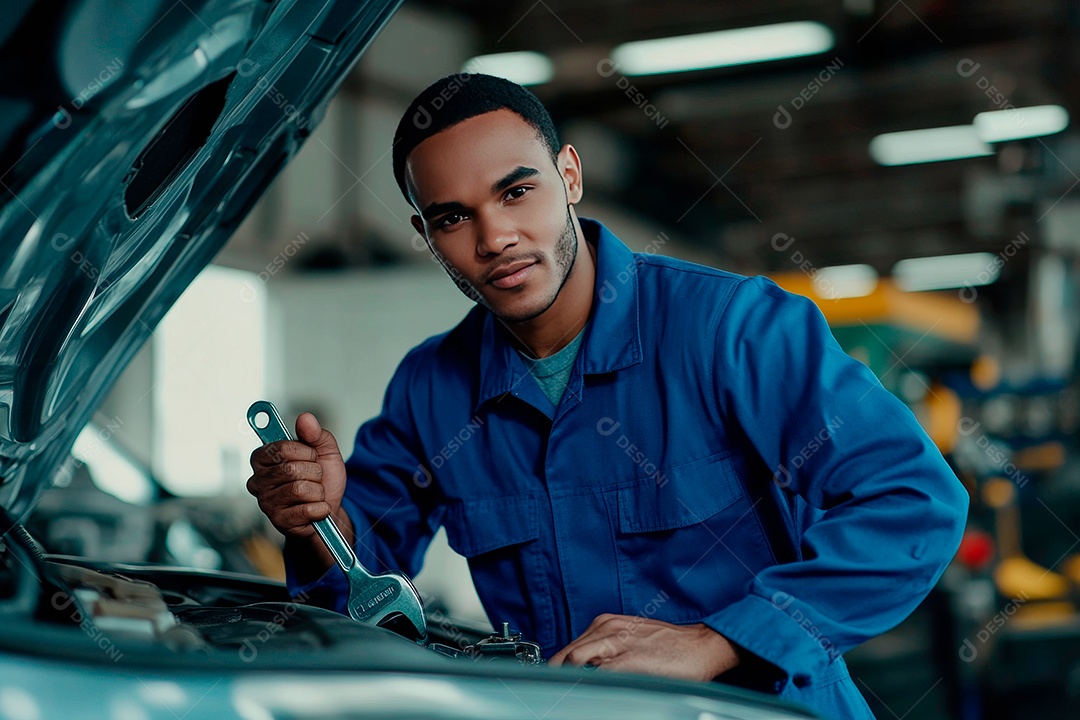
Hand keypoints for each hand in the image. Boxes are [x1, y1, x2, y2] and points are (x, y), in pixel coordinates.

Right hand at [246, 412, 348, 541]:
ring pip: (300, 489)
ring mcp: (266, 502)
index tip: (312, 457)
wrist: (331, 510)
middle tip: (315, 479)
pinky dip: (320, 508)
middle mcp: (257, 480)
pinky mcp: (278, 521)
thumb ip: (316, 434)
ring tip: (315, 494)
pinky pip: (306, 510)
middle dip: (315, 473)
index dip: (306, 452)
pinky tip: (317, 509)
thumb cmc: (323, 480)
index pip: (282, 448)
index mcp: (263, 458)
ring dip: (318, 491)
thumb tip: (305, 417)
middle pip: (292, 469)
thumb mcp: (326, 451)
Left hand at [548, 613, 741, 681]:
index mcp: (607, 623)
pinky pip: (596, 673)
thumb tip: (584, 667)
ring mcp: (617, 643)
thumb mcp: (631, 636)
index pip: (569, 646)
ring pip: (574, 659)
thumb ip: (606, 648)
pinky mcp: (628, 661)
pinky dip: (585, 683)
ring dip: (567, 677)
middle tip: (554, 691)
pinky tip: (586, 693)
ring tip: (565, 693)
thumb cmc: (669, 645)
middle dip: (556, 673)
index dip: (558, 666)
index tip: (554, 680)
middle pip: (566, 653)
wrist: (700, 646)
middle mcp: (608, 628)